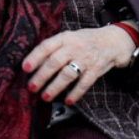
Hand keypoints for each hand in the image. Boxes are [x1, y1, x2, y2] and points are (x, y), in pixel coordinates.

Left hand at [22, 25, 136, 105]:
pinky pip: (84, 84)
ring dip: (55, 87)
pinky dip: (75, 93)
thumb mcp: (69, 38)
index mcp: (65, 38)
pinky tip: (67, 101)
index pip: (46, 46)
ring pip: (67, 75)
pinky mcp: (96, 70)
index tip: (25, 68)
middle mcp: (74, 47)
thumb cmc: (84, 41)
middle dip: (41, 76)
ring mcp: (86, 59)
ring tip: (44, 96)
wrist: (112, 41)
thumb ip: (54, 48)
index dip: (34, 57)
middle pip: (54, 62)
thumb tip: (35, 63)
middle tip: (31, 87)